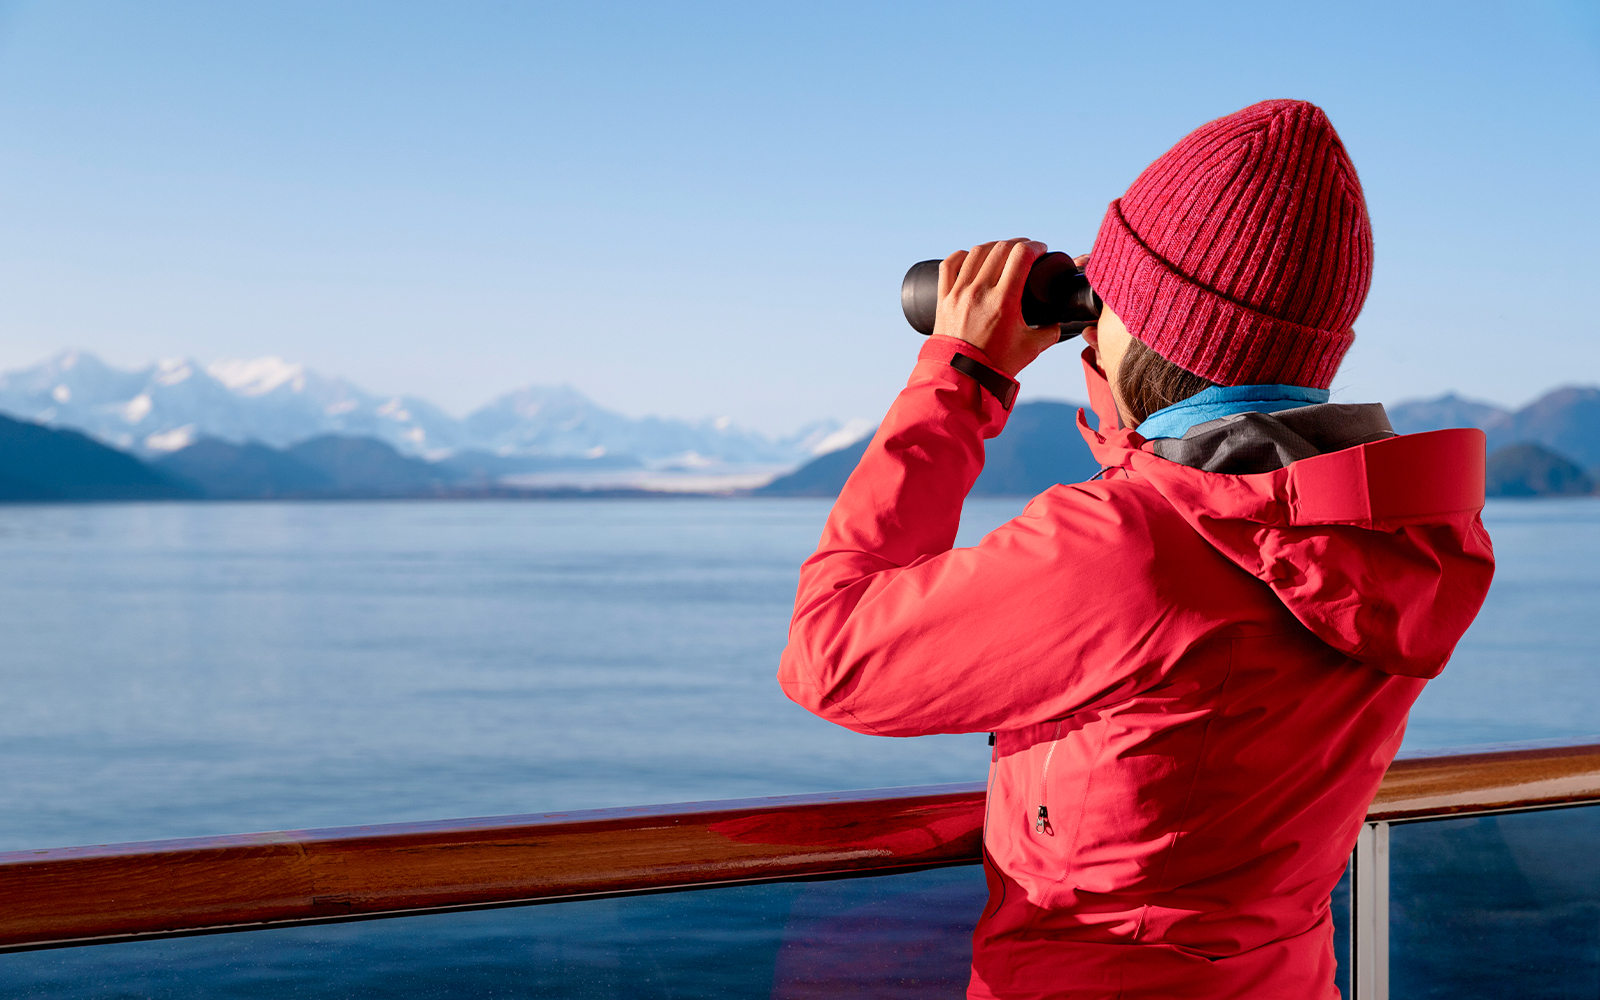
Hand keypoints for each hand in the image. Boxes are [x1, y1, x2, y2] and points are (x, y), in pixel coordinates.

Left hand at [931, 238, 1060, 376]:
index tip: (1040, 249)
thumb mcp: (1031, 348)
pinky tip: (972, 256)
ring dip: (993, 246)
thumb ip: (1050, 332)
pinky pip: (949, 265)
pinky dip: (962, 256)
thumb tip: (1057, 322)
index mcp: (1003, 300)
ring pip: (976, 253)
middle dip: (1018, 244)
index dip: (1035, 247)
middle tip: (1026, 250)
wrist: (961, 377)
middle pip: (1000, 249)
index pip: (1021, 255)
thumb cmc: (995, 364)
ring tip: (1003, 251)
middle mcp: (979, 291)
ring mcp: (959, 292)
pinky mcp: (943, 298)